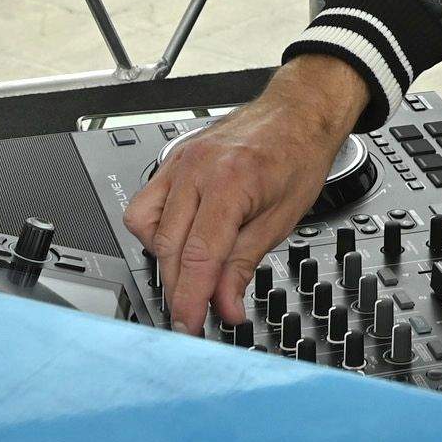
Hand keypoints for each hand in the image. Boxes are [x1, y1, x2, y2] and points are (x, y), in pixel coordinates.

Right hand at [122, 55, 368, 330]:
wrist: (296, 113)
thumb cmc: (297, 156)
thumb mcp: (281, 220)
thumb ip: (244, 265)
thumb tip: (224, 307)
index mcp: (231, 182)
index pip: (198, 257)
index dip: (190, 300)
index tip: (189, 328)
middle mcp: (196, 168)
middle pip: (169, 247)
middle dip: (179, 289)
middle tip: (196, 315)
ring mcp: (178, 161)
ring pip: (147, 227)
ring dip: (165, 260)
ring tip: (192, 274)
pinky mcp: (171, 160)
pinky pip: (144, 204)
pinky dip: (156, 232)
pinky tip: (180, 242)